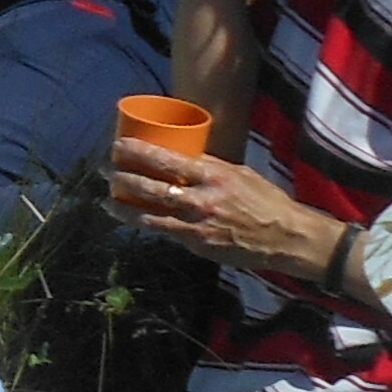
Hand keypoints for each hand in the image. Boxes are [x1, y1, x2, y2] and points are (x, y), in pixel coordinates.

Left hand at [109, 140, 348, 282]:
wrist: (287, 237)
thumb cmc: (264, 200)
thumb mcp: (239, 173)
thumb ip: (208, 167)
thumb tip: (179, 157)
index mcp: (214, 175)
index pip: (168, 160)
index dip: (138, 152)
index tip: (118, 146)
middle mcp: (203, 200)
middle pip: (152, 187)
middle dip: (122, 178)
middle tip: (104, 170)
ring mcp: (198, 226)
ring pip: (151, 216)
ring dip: (125, 208)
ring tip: (106, 200)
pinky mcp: (198, 246)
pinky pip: (166, 233)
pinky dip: (146, 225)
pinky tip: (132, 220)